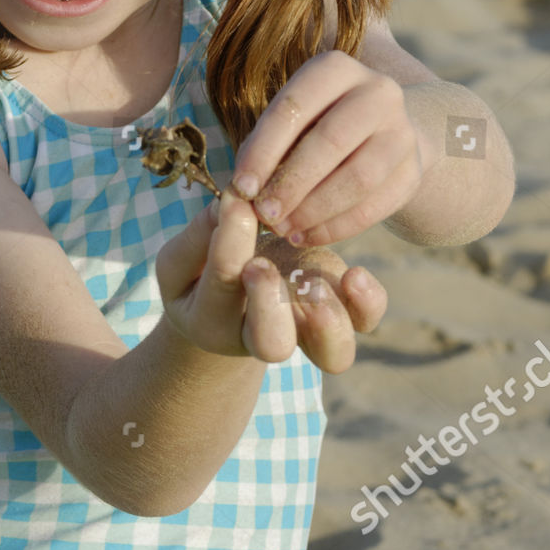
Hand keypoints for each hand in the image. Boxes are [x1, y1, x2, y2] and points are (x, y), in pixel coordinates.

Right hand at [155, 187, 386, 373]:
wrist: (231, 307)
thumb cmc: (199, 277)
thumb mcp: (182, 259)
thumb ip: (202, 233)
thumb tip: (236, 198)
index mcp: (213, 322)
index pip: (223, 283)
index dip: (230, 240)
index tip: (235, 201)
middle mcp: (262, 336)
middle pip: (273, 344)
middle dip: (267, 301)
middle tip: (259, 265)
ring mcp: (307, 328)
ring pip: (333, 352)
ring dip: (328, 316)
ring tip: (314, 282)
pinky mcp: (339, 311)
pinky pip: (365, 321)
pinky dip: (367, 302)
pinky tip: (354, 274)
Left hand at [230, 50, 425, 246]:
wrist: (382, 135)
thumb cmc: (317, 126)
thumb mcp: (291, 121)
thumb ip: (265, 147)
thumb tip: (243, 189)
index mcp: (336, 69)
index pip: (295, 107)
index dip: (264, 150)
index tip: (242, 187)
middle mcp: (378, 91)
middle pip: (330, 140)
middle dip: (291, 183)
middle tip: (265, 214)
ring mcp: (402, 131)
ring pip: (358, 178)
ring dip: (315, 210)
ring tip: (285, 229)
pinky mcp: (413, 170)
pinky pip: (375, 206)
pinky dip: (337, 227)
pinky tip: (308, 235)